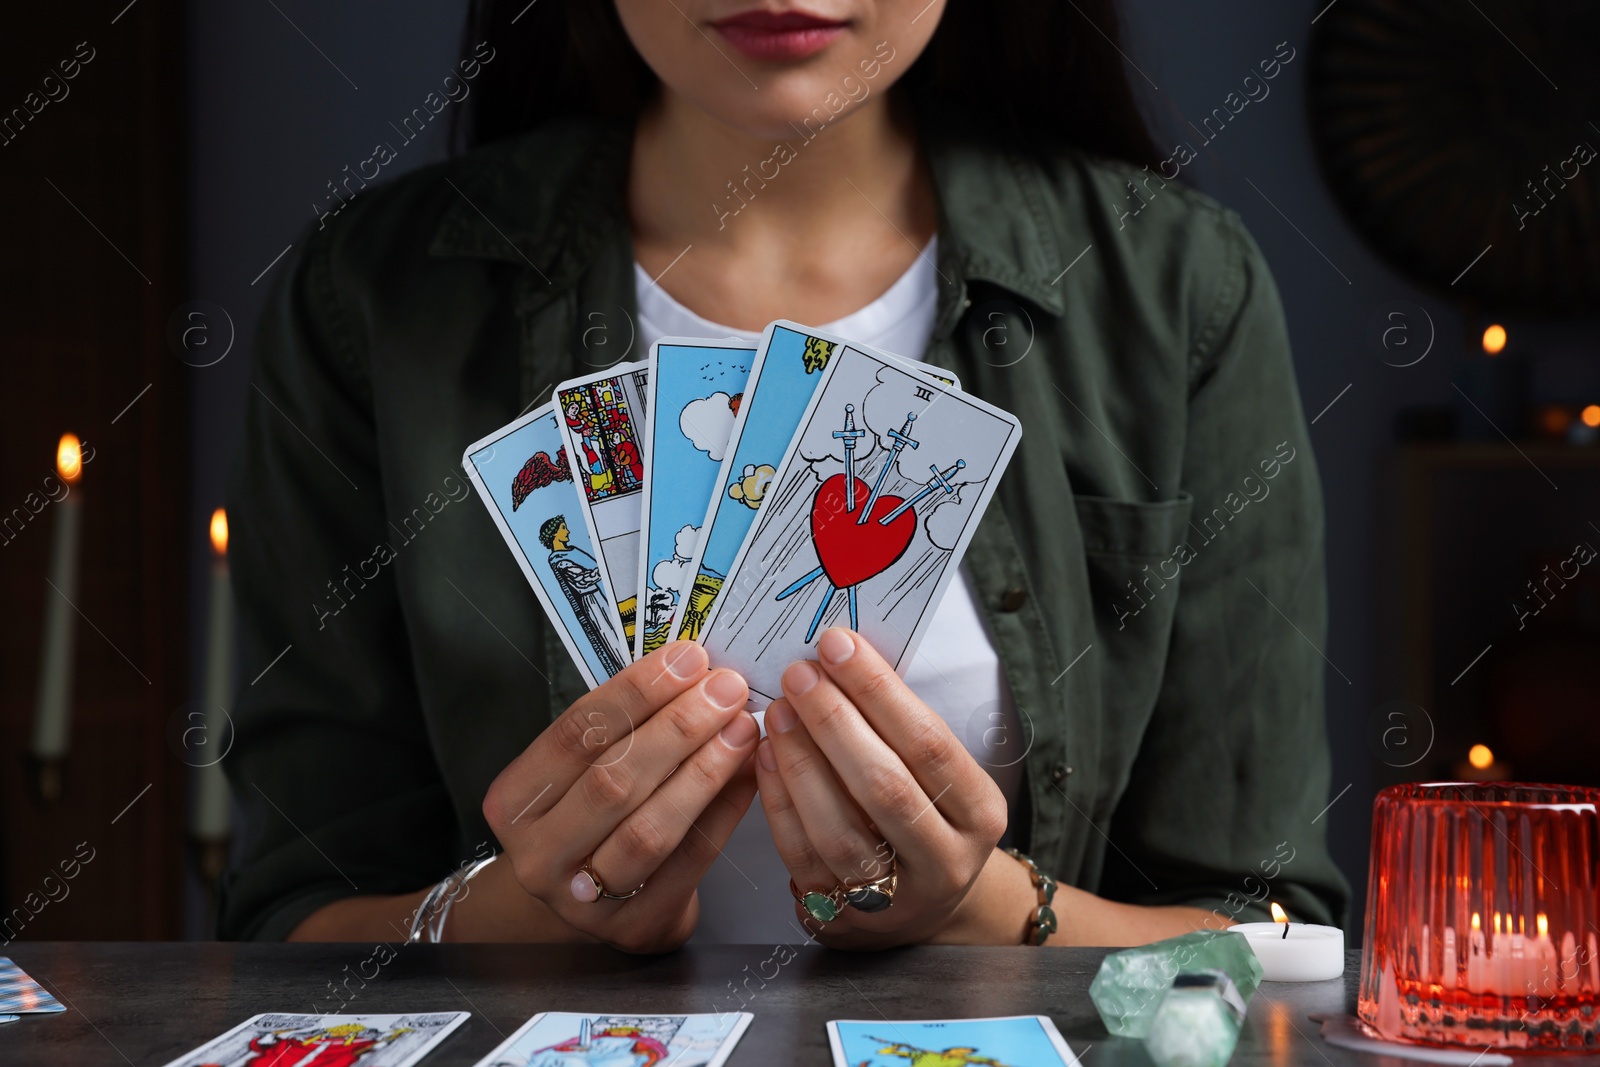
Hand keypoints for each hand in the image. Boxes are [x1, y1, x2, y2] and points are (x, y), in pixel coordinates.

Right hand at [481, 641, 758, 952]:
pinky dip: (725, 811)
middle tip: (727, 689)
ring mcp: (584, 901)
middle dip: (678, 728)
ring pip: (651, 829)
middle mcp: (539, 855)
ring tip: (742, 728)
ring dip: (705, 771)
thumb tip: (694, 671)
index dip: (637, 692)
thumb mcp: (581, 771)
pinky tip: (750, 773)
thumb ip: (623, 727)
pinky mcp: (636, 927)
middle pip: (614, 781)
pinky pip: (690, 861)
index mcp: (515, 800)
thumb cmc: (588, 817)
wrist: (587, 909)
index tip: (688, 658)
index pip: (577, 733)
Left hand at [755, 627, 1009, 947]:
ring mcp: (894, 898)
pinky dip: (780, 802)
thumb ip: (900, 724)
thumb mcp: (940, 773)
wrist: (926, 901)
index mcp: (980, 814)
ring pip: (840, 829)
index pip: (929, 744)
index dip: (880, 692)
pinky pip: (803, 856)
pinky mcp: (842, 916)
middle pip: (885, 787)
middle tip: (799, 673)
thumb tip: (841, 655)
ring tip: (779, 711)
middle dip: (835, 722)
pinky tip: (765, 756)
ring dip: (801, 761)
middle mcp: (945, 861)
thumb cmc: (928, 811)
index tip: (838, 645)